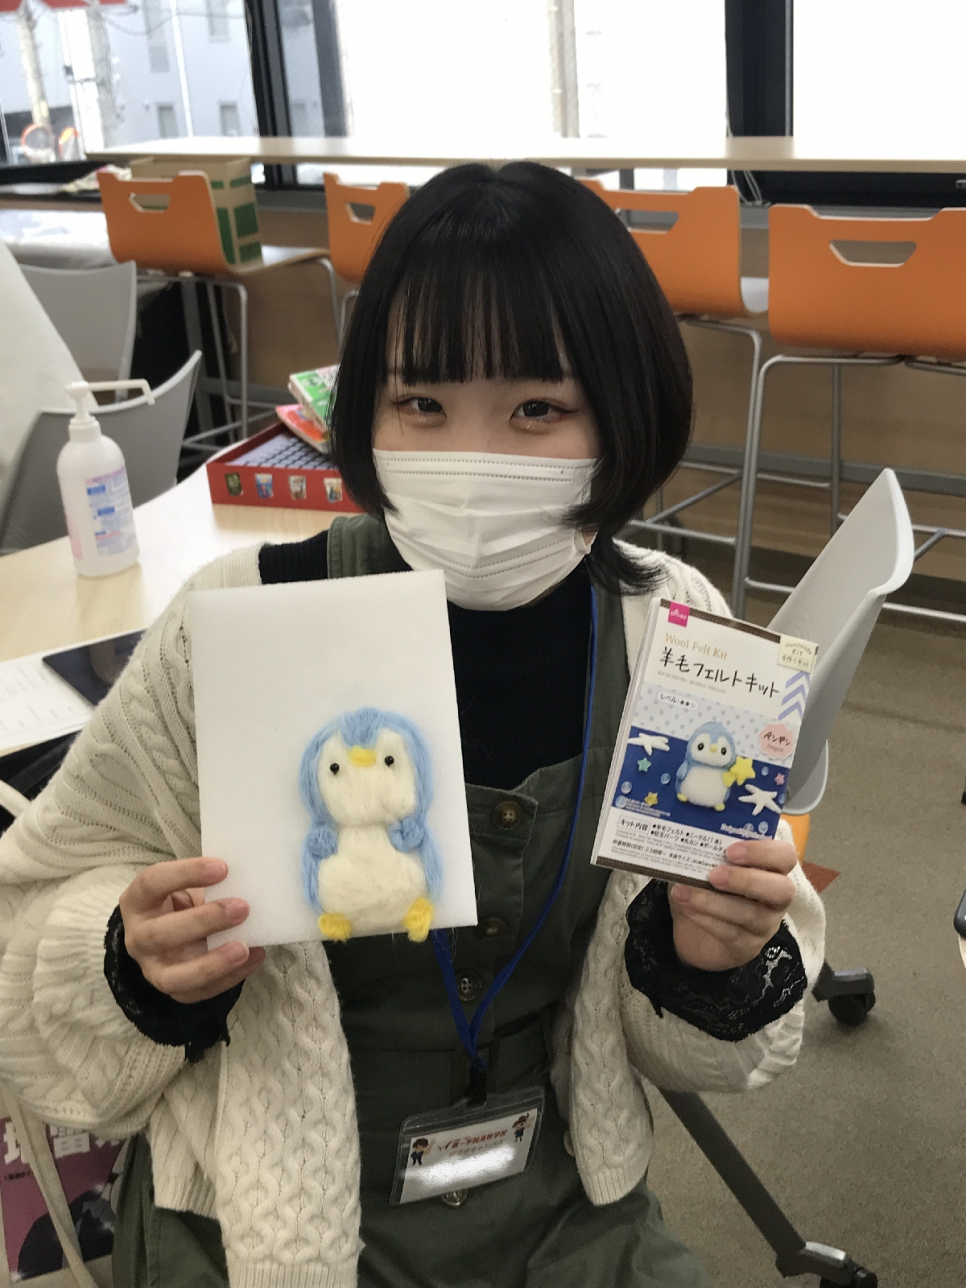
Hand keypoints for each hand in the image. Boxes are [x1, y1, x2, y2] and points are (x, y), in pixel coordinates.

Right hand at [118, 858, 265, 1003]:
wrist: (171, 936)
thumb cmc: (183, 904)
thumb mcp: (187, 887)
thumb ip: (210, 885)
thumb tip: (250, 881)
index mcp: (137, 901)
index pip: (151, 883)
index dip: (185, 874)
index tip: (223, 868)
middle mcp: (138, 938)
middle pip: (161, 934)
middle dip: (204, 921)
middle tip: (241, 908)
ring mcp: (153, 969)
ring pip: (175, 976)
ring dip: (213, 963)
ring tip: (244, 948)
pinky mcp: (175, 991)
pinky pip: (200, 991)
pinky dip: (230, 977)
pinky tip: (254, 956)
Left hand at [668, 839, 796, 972]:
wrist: (693, 930)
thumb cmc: (706, 886)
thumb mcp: (705, 864)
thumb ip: (705, 850)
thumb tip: (687, 834)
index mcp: (771, 868)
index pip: (785, 856)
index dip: (762, 852)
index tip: (731, 850)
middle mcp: (776, 897)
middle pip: (782, 889)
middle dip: (746, 880)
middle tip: (714, 875)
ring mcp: (765, 924)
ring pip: (752, 914)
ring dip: (714, 902)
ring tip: (684, 891)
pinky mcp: (748, 946)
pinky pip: (732, 934)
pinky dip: (705, 918)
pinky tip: (686, 907)